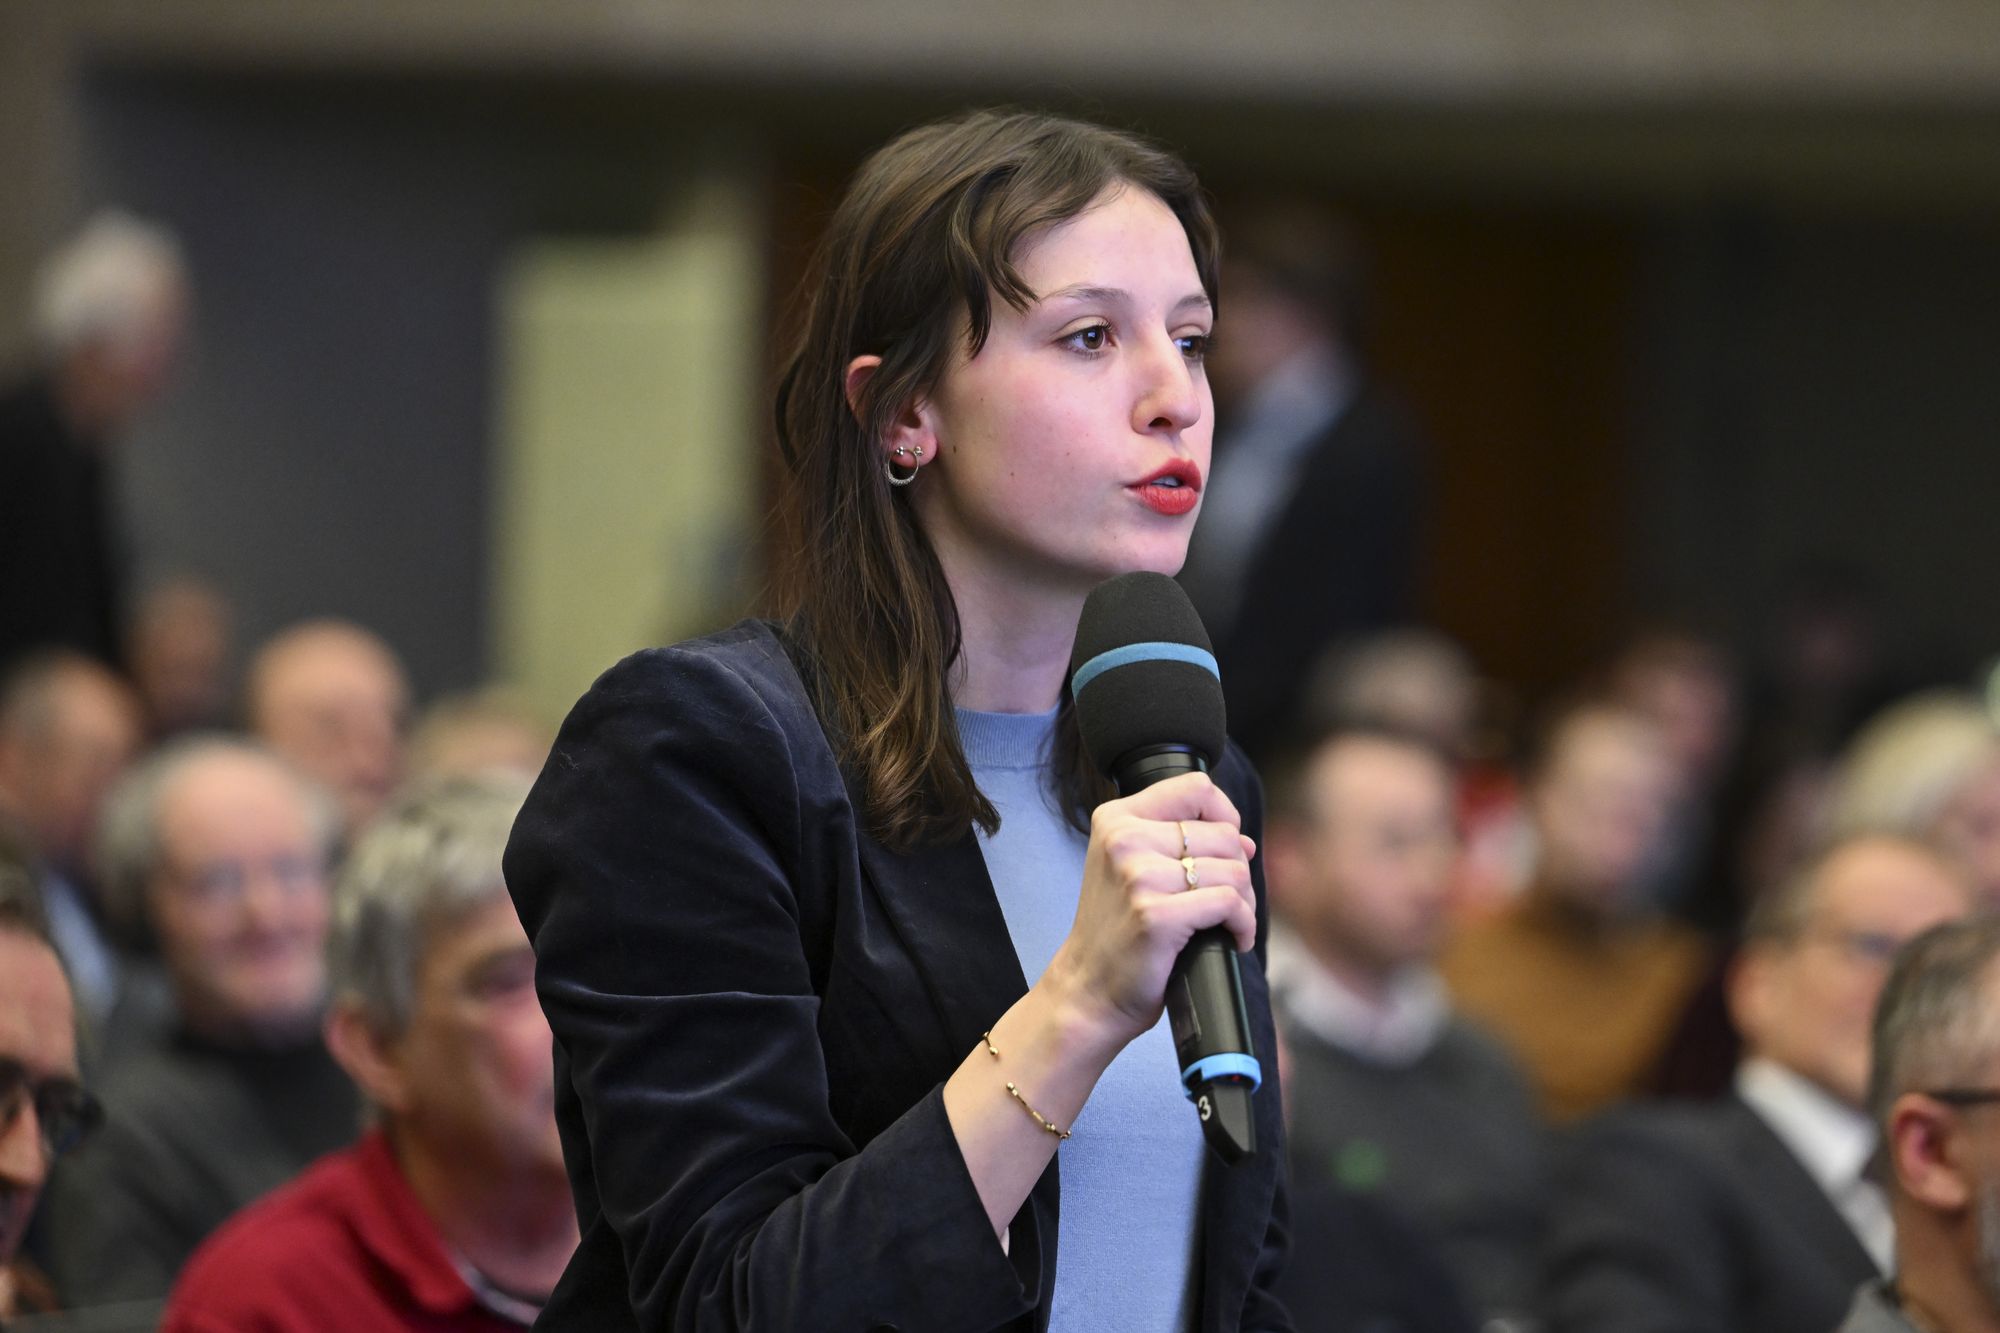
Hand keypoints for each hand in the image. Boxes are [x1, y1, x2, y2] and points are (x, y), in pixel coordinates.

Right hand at [1043, 771, 1256, 1045]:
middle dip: (1238, 871)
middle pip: (1224, 834)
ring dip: (1244, 902)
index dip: (1224, 816)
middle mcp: (1124, 839)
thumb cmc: (1117, 932)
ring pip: (1233, 870)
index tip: (1221, 851)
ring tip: (1225, 923)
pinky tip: (1233, 938)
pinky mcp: (1156, 914)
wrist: (1089, 990)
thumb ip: (1181, 842)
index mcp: (1116, 819)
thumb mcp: (1132, 869)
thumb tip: (1245, 840)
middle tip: (1222, 902)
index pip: (1196, 787)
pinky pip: (1230, 903)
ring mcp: (1139, 876)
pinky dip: (1243, 925)